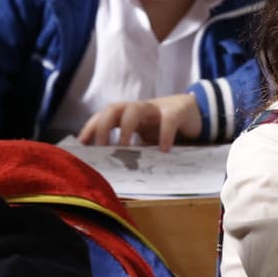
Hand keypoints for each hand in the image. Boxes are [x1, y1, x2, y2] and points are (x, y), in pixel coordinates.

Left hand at [78, 93, 202, 149]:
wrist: (195, 111)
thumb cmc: (164, 126)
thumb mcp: (145, 138)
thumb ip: (132, 148)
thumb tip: (112, 169)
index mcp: (128, 115)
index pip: (103, 116)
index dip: (91, 127)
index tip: (82, 144)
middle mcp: (138, 109)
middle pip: (114, 108)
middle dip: (104, 126)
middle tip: (102, 148)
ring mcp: (157, 108)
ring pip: (135, 109)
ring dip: (126, 127)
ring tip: (125, 147)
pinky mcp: (176, 112)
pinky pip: (167, 121)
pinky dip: (164, 135)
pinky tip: (163, 150)